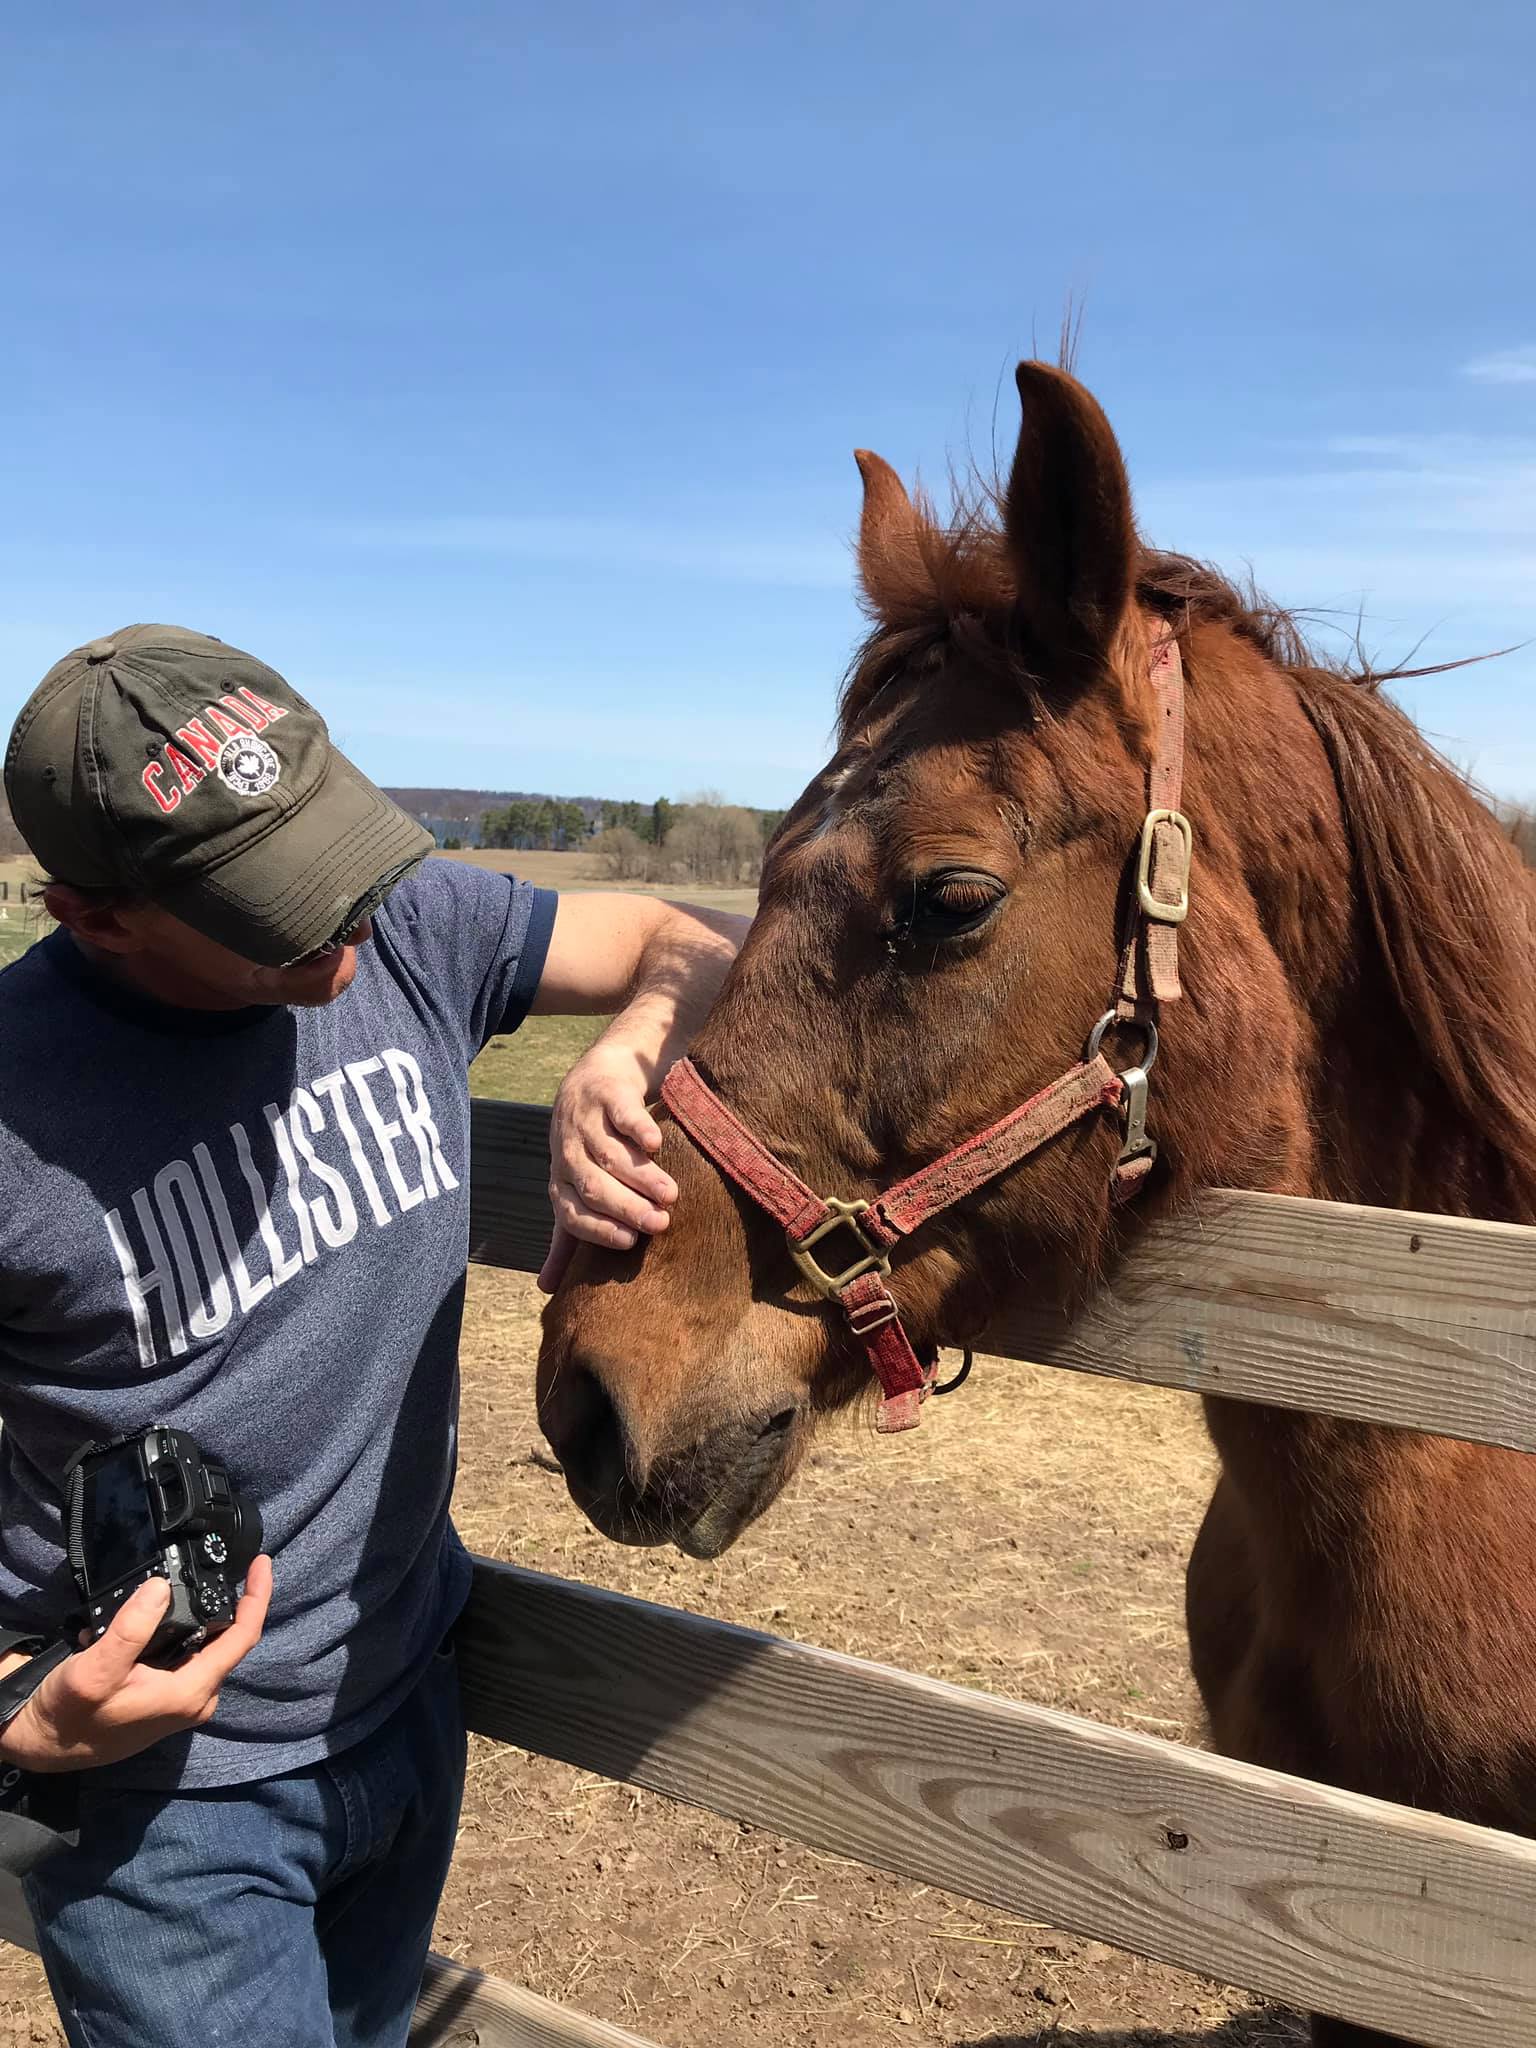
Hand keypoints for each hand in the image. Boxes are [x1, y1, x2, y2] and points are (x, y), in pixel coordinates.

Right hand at [0, 1556, 272, 1772]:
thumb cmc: (70, 1713)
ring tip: (200, 1581)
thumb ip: (131, 1630)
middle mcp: (196, 1699)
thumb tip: (161, 1588)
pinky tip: (169, 1613)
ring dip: (208, 1615)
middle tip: (231, 1563)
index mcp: (191, 1692)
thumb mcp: (95, 1670)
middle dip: (236, 1601)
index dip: (257, 1596)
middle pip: (231, 1640)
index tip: (262, 1562)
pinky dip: (187, 1630)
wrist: (45, 1743)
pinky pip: (190, 1656)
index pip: (242, 1638)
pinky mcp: (167, 1698)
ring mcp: (182, 1700)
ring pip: (209, 1647)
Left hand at [540, 1039, 677, 1290]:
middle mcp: (567, 1150)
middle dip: (626, 1207)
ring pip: (611, 1153)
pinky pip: (621, 1113)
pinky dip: (637, 1129)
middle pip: (594, 1184)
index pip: (571, 1212)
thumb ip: (568, 1234)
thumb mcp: (576, 1186)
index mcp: (560, 1179)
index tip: (631, 1242)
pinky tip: (657, 1145)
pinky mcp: (608, 1092)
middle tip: (661, 1223)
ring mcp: (585, 1119)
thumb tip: (546, 1289)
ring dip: (641, 1175)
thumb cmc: (591, 1144)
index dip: (598, 1228)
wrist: (600, 1077)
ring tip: (672, 1194)